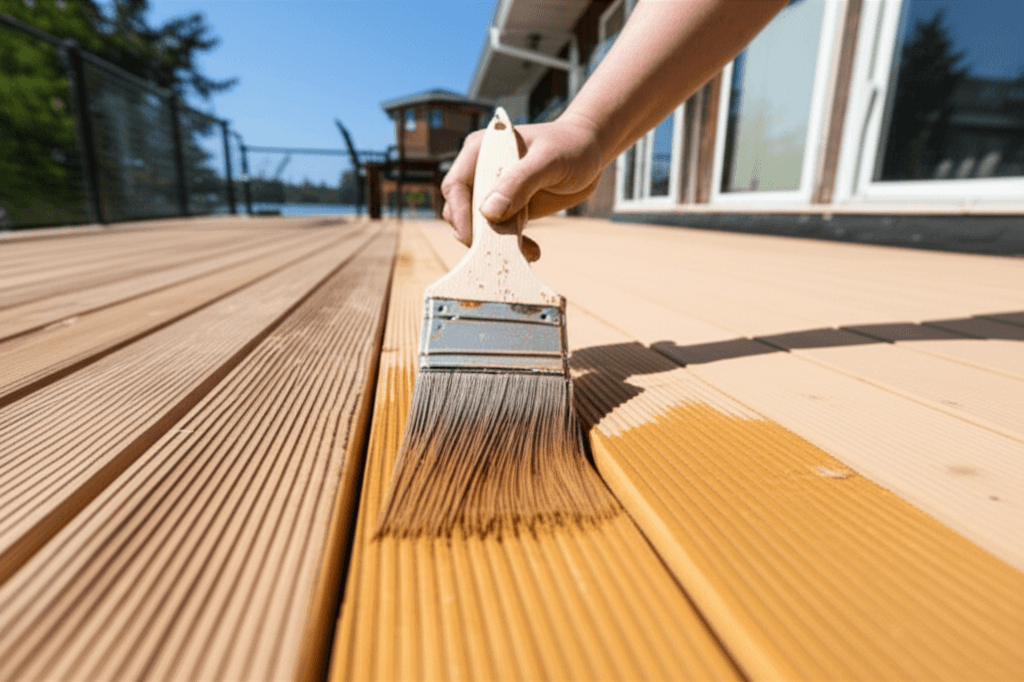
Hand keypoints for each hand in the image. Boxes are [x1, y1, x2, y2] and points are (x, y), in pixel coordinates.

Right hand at [440, 112, 604, 261]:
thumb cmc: (570, 147)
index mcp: (481, 151)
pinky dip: (511, 247)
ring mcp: (494, 193)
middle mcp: (481, 172)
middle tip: (502, 252)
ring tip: (526, 252)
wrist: (591, 152)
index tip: (474, 238)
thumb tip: (488, 213)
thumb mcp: (548, 161)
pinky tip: (532, 251)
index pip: (455, 186)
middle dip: (478, 235)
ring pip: (479, 227)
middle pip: (462, 211)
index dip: (460, 214)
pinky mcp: (508, 210)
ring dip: (496, 245)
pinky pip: (499, 234)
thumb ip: (519, 183)